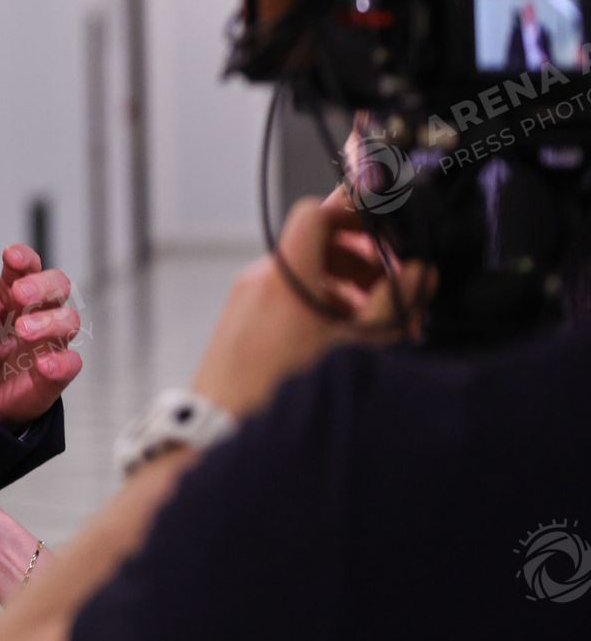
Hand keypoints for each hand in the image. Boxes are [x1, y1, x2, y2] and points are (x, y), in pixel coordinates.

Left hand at [0, 246, 82, 427]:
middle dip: (42, 285)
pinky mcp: (55, 372)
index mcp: (11, 294)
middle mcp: (36, 312)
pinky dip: (61, 362)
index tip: (11, 257)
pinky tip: (42, 364)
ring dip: (49, 321)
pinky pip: (70, 363)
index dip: (24, 258)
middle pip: (58, 285)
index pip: (27, 266)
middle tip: (20, 293)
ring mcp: (49, 341)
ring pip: (69, 320)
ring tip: (22, 330)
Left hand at [191, 192, 422, 417]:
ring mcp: (246, 298)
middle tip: (391, 284)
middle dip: (359, 257)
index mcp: (286, 275)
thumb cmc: (284, 390)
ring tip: (372, 318)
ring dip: (343, 283)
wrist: (221, 428)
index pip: (315, 213)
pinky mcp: (241, 319)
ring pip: (303, 271)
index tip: (384, 232)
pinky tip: (341, 336)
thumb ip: (392, 306)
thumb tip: (419, 273)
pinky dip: (317, 301)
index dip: (352, 213)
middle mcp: (261, 278)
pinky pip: (284, 294)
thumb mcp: (355, 347)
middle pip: (315, 243)